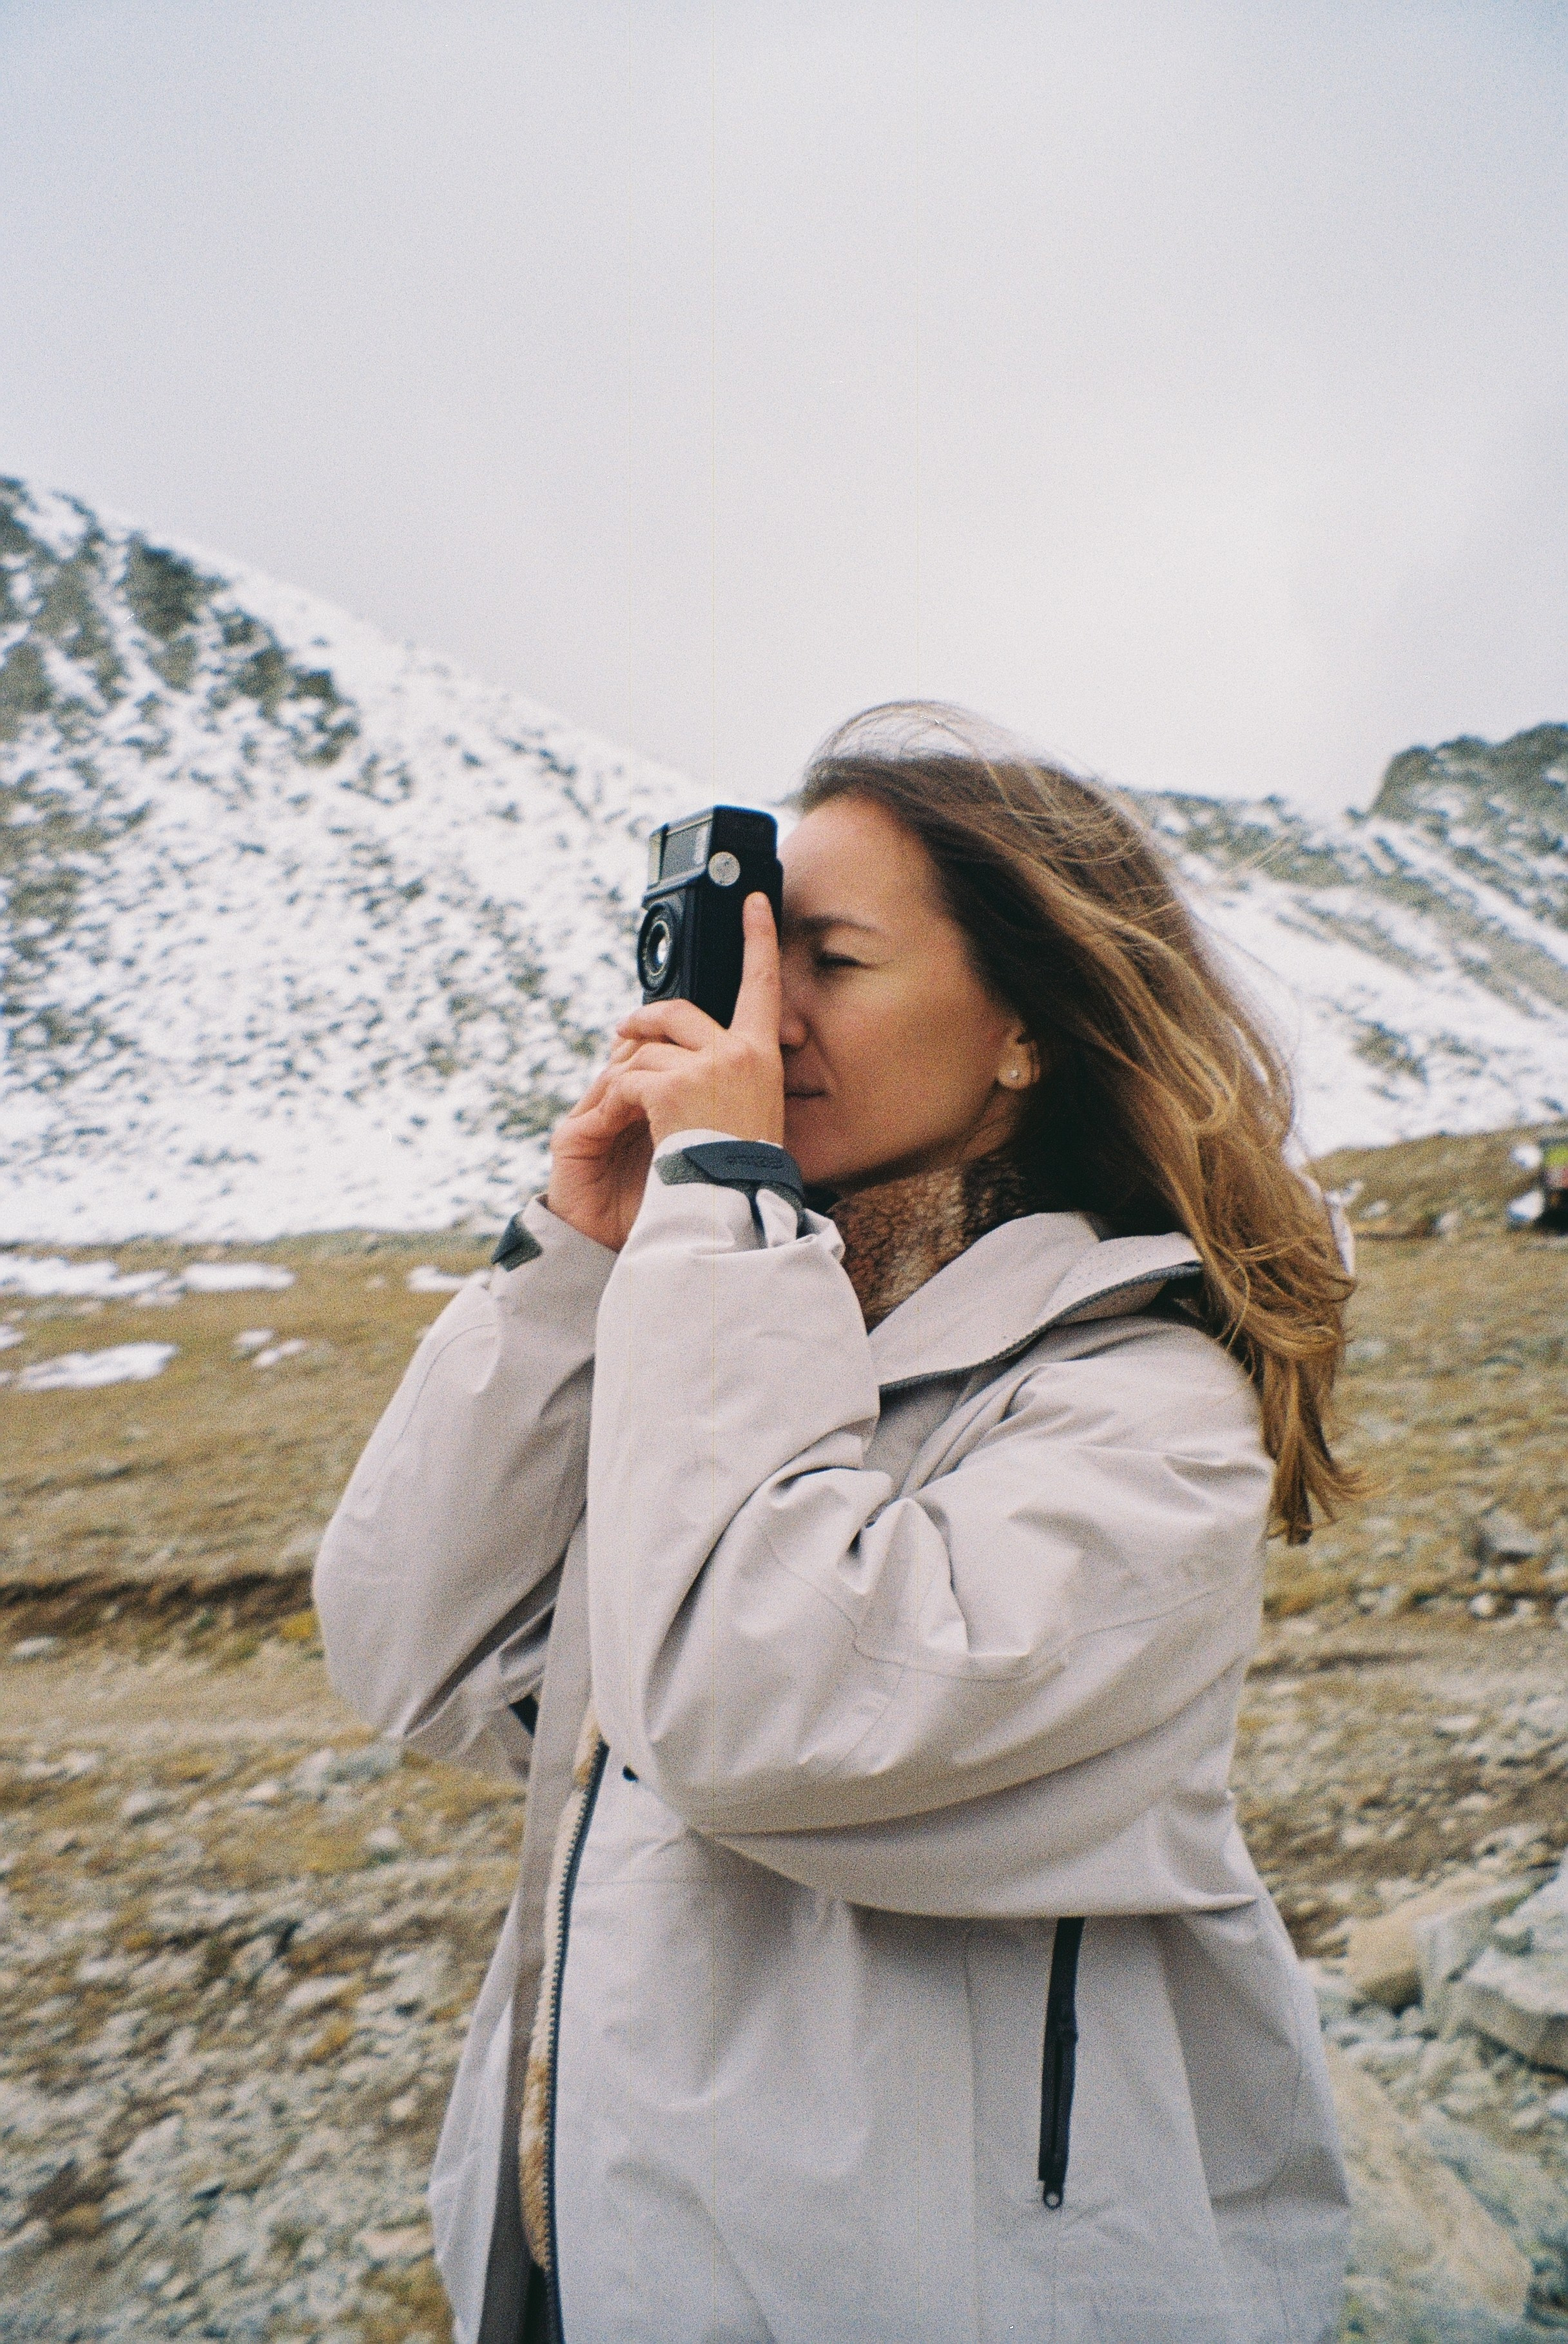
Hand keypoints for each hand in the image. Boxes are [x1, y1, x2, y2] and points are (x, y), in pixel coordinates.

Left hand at [545, 894, 784, 1250]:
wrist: (730, 1202)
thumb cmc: (738, 1169)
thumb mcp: (748, 1111)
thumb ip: (727, 1074)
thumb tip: (688, 1054)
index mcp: (762, 1057)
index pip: (762, 985)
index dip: (759, 939)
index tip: (754, 903)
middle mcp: (738, 1053)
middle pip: (679, 1012)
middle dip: (644, 1018)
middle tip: (623, 1028)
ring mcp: (706, 1067)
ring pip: (647, 1052)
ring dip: (628, 1077)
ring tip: (624, 1108)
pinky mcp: (672, 1086)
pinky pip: (629, 1078)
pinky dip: (616, 1099)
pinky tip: (620, 1122)